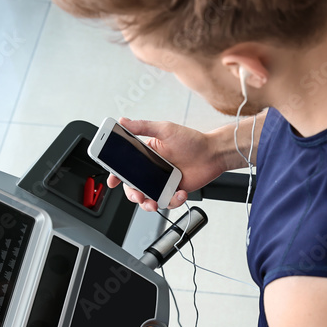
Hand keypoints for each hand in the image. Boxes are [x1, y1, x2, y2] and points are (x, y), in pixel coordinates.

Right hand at [110, 118, 226, 211]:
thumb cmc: (192, 140)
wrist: (213, 154)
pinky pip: (168, 202)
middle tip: (137, 195)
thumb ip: (143, 127)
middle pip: (134, 186)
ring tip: (153, 203)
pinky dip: (173, 201)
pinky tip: (180, 193)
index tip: (112, 181)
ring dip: (148, 204)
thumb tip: (123, 121)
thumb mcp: (165, 129)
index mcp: (147, 155)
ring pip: (148, 198)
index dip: (116, 174)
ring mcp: (163, 182)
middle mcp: (153, 170)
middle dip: (132, 194)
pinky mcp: (175, 192)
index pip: (125, 166)